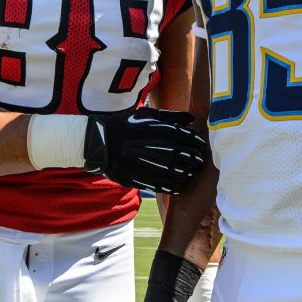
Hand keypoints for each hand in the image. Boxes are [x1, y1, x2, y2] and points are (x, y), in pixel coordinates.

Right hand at [85, 107, 206, 193]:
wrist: (100, 142)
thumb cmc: (125, 125)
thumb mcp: (147, 115)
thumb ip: (171, 116)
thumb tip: (192, 119)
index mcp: (160, 131)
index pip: (189, 138)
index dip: (197, 142)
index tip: (201, 145)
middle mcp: (157, 148)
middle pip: (187, 156)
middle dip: (195, 159)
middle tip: (199, 160)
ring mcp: (150, 165)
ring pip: (179, 173)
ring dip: (188, 173)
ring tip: (190, 172)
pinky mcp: (142, 179)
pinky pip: (165, 185)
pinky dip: (175, 186)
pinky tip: (178, 184)